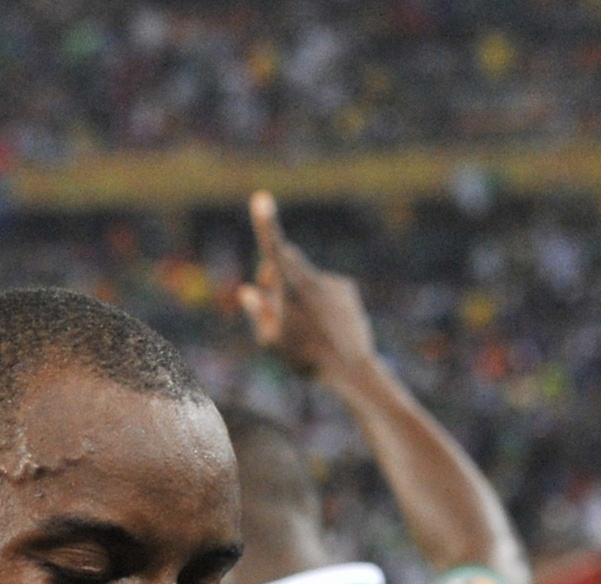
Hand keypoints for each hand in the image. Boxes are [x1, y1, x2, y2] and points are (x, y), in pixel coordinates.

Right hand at [235, 190, 379, 383]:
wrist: (352, 368)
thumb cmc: (306, 358)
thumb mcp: (271, 341)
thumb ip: (256, 312)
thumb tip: (248, 291)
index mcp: (289, 289)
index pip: (273, 249)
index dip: (265, 222)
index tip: (261, 197)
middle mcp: (312, 279)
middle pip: (286, 259)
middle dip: (273, 269)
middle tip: (265, 292)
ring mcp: (332, 282)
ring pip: (305, 277)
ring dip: (297, 292)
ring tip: (304, 326)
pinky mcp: (347, 289)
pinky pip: (325, 288)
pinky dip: (319, 300)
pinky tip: (325, 325)